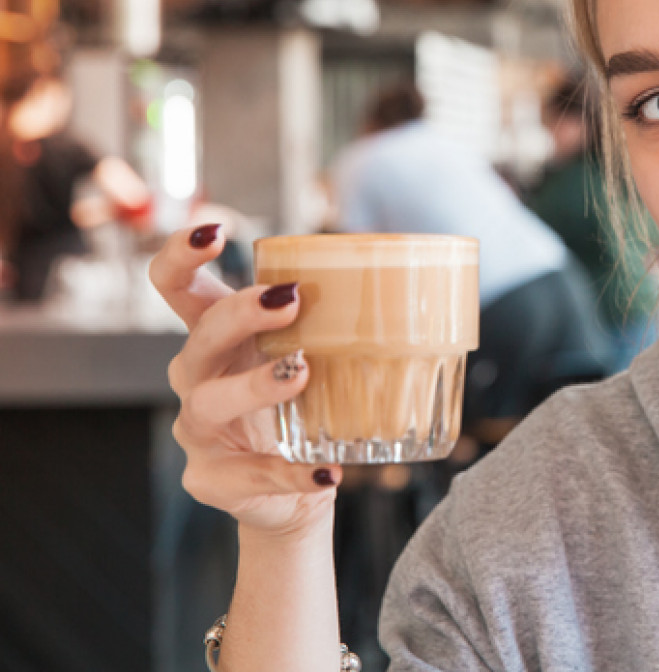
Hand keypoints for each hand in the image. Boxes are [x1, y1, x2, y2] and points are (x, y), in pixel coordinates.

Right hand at [150, 224, 341, 536]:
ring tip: (302, 374)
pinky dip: (289, 474)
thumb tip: (417, 271)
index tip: (216, 233)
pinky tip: (326, 472)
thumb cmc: (308, 404)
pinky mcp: (211, 479)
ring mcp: (198, 429)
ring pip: (208, 402)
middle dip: (240, 313)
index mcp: (219, 335)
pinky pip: (246, 475)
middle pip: (200, 336)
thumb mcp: (321, 354)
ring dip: (253, 385)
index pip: (179, 286)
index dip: (182, 256)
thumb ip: (342, 317)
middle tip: (290, 301)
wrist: (295, 488)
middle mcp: (197, 376)